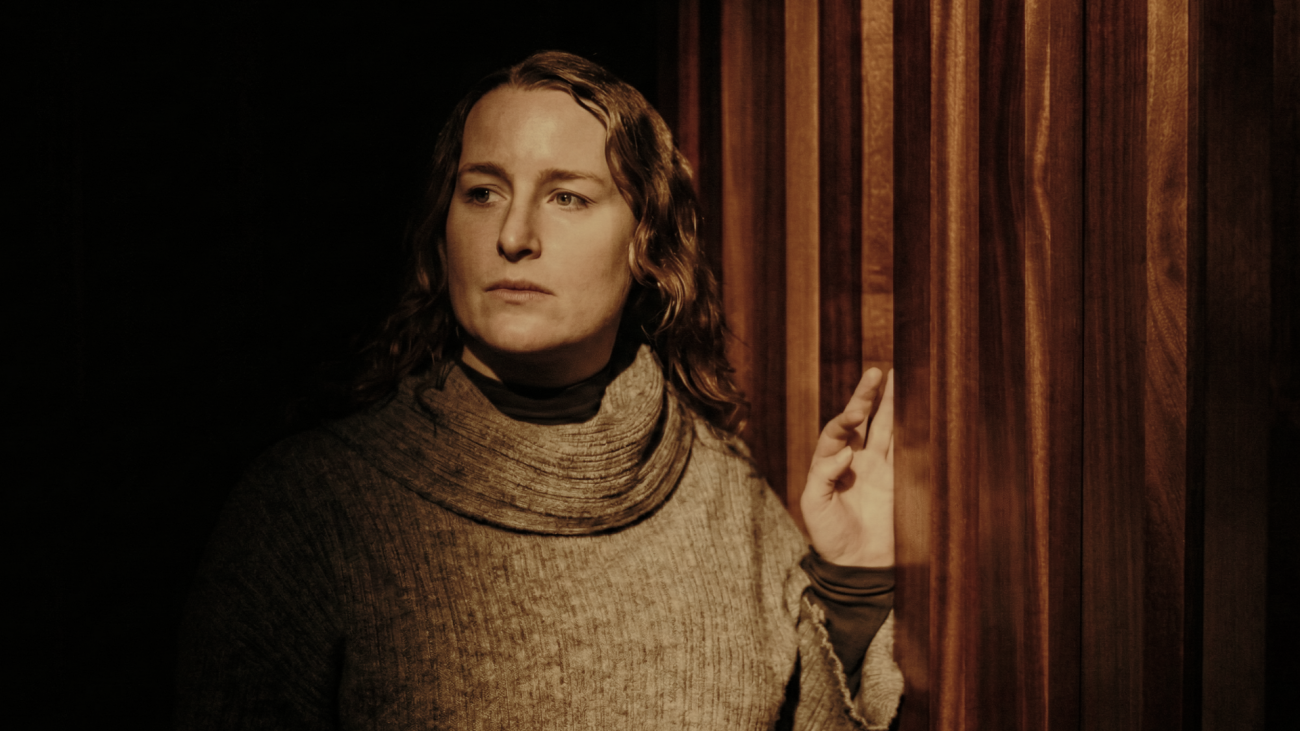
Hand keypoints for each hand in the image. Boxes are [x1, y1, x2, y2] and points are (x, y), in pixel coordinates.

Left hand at [801, 368, 894, 566]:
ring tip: (897, 377)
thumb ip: (824, 475)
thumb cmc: (829, 535)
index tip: (853, 420)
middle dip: (868, 396)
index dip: (845, 421)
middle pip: (862, 420)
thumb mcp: (814, 505)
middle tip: (876, 372)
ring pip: (886, 428)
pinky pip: (906, 449)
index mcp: (829, 462)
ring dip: (891, 404)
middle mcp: (855, 459)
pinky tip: (917, 410)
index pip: (837, 432)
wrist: (857, 564)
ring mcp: (878, 468)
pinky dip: (912, 430)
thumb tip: (846, 452)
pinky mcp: (899, 480)